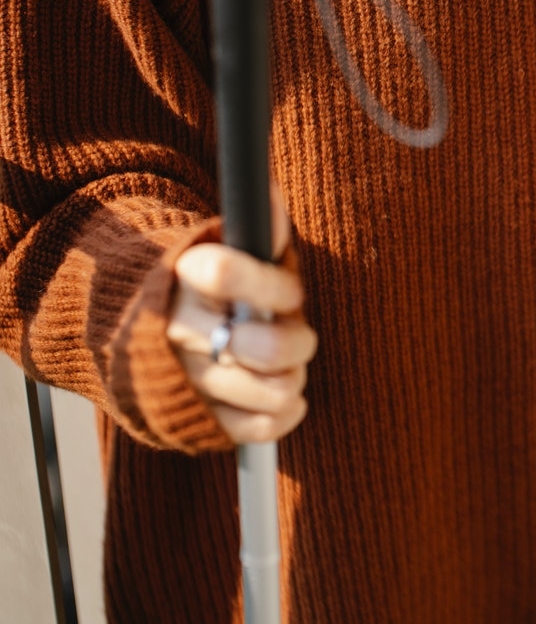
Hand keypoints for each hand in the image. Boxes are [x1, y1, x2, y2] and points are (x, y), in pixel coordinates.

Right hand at [166, 182, 316, 442]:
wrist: (148, 328)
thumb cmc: (212, 285)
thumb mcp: (230, 245)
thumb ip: (259, 227)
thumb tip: (271, 196)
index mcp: (185, 276)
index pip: (224, 272)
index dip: (272, 285)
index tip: (289, 292)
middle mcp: (179, 330)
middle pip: (263, 347)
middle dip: (297, 342)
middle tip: (299, 336)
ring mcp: (186, 378)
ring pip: (269, 389)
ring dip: (293, 378)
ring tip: (287, 366)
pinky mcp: (196, 419)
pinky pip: (257, 427)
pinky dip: (284, 414)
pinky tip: (285, 397)